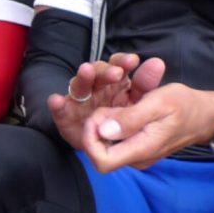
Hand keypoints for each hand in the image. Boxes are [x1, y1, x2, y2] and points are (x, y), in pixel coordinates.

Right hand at [47, 53, 163, 150]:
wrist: (111, 151)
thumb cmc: (129, 124)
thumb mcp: (145, 104)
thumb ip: (148, 85)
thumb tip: (157, 63)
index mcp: (116, 83)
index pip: (117, 66)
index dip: (123, 62)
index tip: (133, 61)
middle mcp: (96, 89)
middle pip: (97, 73)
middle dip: (104, 70)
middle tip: (116, 73)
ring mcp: (80, 102)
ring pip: (79, 86)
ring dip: (82, 78)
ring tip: (86, 72)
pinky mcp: (66, 118)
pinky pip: (60, 111)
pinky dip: (57, 105)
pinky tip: (56, 100)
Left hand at [82, 83, 213, 172]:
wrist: (205, 115)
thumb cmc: (185, 105)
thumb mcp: (159, 103)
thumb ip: (131, 118)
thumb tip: (104, 130)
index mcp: (141, 150)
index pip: (101, 161)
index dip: (91, 139)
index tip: (98, 116)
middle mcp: (136, 158)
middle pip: (99, 151)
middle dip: (95, 127)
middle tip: (108, 106)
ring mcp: (136, 155)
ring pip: (105, 144)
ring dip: (103, 123)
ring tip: (118, 105)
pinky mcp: (136, 147)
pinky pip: (115, 140)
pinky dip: (112, 124)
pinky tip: (122, 109)